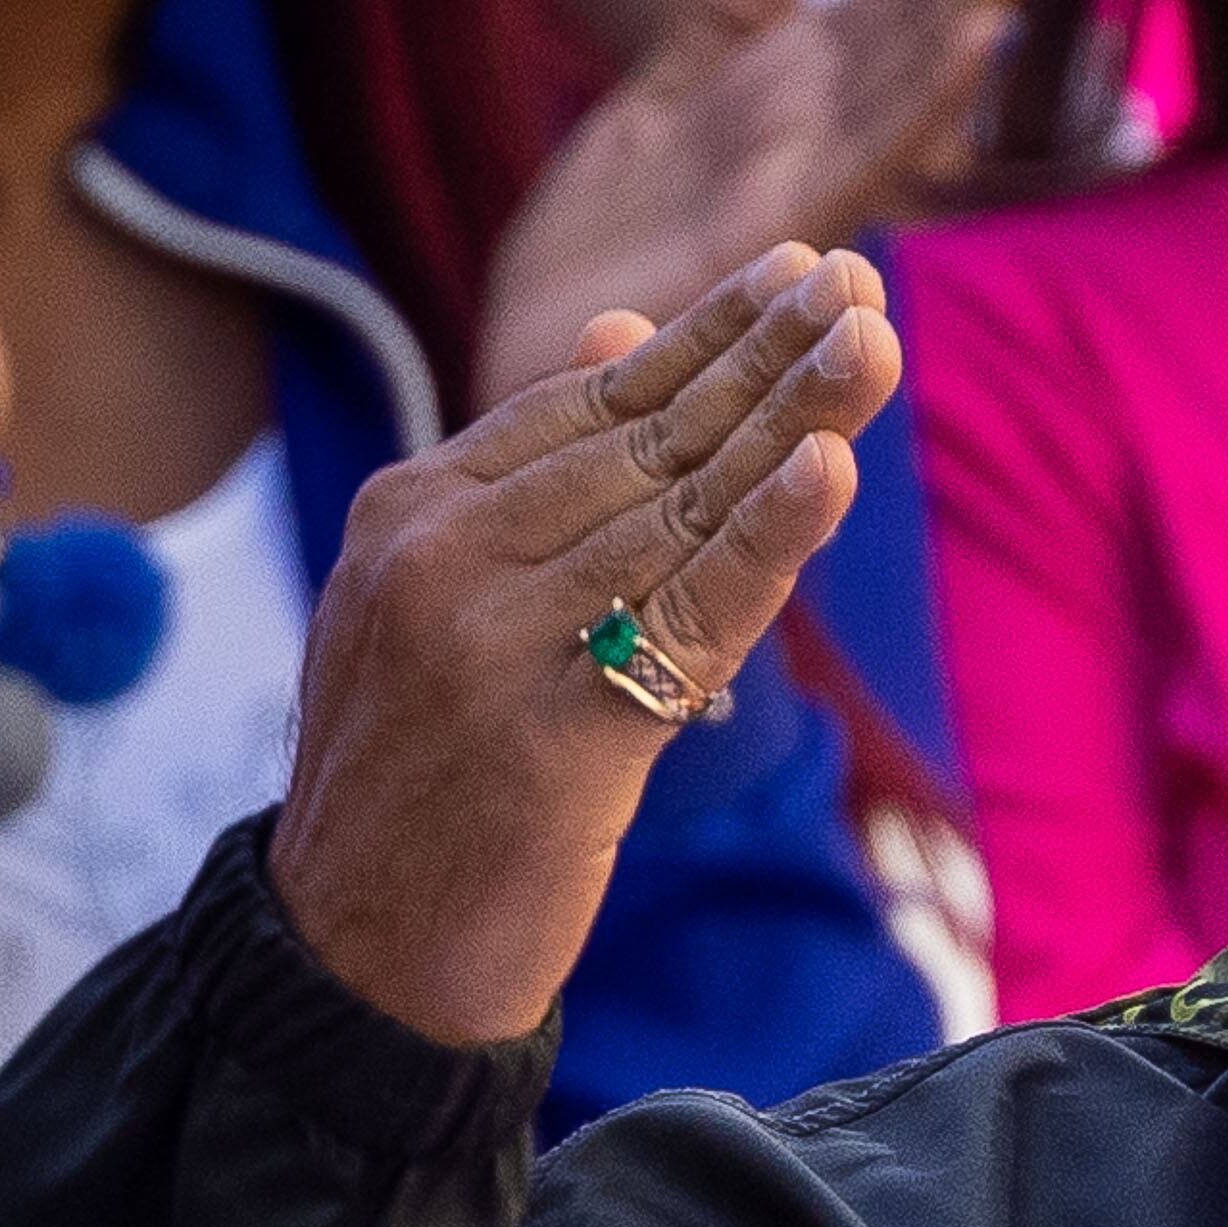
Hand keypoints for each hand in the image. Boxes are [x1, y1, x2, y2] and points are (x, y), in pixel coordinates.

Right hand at [273, 247, 899, 1045]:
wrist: (353, 956)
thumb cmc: (426, 783)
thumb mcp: (451, 610)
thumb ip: (538, 480)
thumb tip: (624, 329)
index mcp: (413, 510)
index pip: (590, 399)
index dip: (707, 333)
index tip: (804, 270)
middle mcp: (441, 551)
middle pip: (641, 434)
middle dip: (762, 354)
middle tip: (858, 281)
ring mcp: (489, 635)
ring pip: (673, 505)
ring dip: (789, 417)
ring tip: (875, 343)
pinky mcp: (551, 728)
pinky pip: (685, 611)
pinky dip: (767, 534)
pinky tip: (831, 467)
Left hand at [473, 0, 1085, 396]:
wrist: (533, 364)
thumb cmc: (595, 262)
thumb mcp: (654, 104)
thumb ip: (726, 19)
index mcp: (804, 89)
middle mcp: (830, 127)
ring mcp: (816, 178)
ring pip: (926, 57)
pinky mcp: (782, 235)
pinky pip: (871, 162)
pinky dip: (931, 99)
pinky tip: (981, 38)